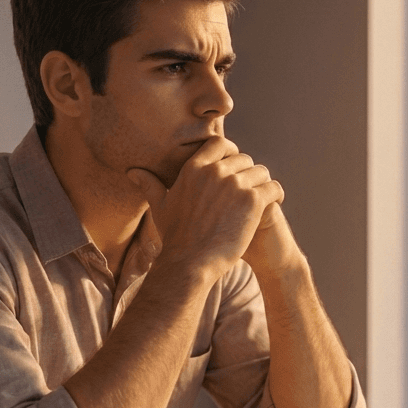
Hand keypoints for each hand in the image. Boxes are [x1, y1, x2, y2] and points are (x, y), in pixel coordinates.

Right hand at [126, 137, 283, 281]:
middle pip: (244, 159)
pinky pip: (273, 188)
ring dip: (262, 184)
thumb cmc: (175, 237)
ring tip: (262, 199)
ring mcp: (235, 185)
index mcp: (194, 169)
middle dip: (247, 174)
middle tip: (249, 191)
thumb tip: (132, 172)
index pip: (220, 144)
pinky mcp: (252, 200)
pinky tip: (273, 204)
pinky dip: (275, 195)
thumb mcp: (160, 207)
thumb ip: (149, 185)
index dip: (230, 153)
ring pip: (261, 172)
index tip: (234, 168)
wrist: (190, 263)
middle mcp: (215, 171)